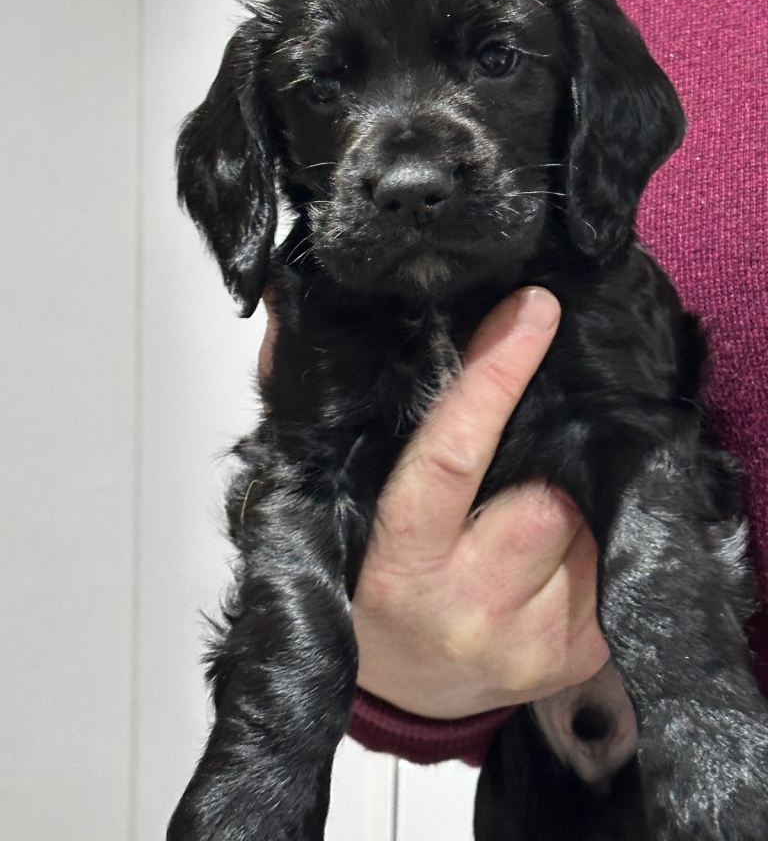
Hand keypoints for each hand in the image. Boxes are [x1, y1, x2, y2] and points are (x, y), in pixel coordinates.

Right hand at [351, 288, 608, 717]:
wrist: (407, 692)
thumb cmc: (363, 582)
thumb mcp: (332, 506)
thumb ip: (313, 408)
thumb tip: (284, 302)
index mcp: (400, 566)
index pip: (452, 458)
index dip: (493, 378)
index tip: (531, 311)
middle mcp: (470, 608)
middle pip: (545, 496)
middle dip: (548, 458)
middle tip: (533, 442)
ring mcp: (533, 641)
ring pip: (590, 527)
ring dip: (576, 498)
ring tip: (538, 499)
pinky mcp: (580, 658)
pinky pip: (613, 565)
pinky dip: (595, 538)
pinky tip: (564, 542)